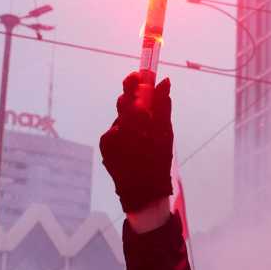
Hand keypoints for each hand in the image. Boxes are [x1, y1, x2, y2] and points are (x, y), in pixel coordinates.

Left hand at [99, 73, 173, 214]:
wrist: (142, 195)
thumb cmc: (159, 164)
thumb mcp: (166, 134)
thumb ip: (163, 106)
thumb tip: (164, 82)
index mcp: (135, 124)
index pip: (132, 93)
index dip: (137, 81)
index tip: (143, 73)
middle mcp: (117, 127)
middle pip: (124, 104)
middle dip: (135, 100)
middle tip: (146, 99)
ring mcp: (108, 137)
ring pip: (121, 119)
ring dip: (132, 120)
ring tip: (144, 135)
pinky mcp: (104, 146)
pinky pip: (116, 131)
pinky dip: (125, 132)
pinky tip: (135, 145)